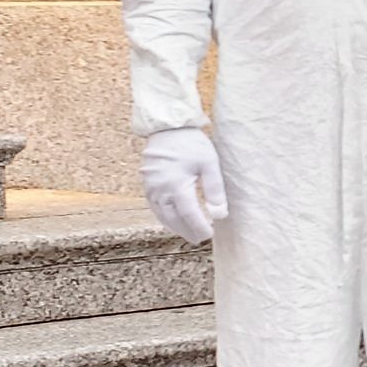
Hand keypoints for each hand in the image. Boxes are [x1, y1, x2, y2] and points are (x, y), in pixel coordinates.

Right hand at [140, 128, 226, 244]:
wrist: (167, 126)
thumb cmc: (190, 143)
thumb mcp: (209, 163)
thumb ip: (214, 190)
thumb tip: (220, 214)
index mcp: (177, 186)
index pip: (190, 215)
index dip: (200, 227)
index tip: (209, 235)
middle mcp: (161, 190)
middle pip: (174, 219)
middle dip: (187, 231)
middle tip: (199, 239)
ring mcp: (151, 188)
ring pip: (162, 215)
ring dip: (175, 227)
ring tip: (187, 233)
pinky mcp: (147, 184)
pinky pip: (154, 207)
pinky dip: (164, 217)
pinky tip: (172, 219)